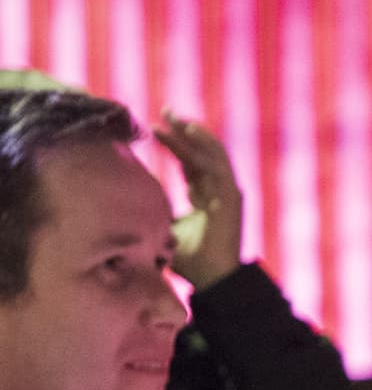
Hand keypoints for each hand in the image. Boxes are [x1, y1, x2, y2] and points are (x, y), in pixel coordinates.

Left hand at [152, 110, 243, 288]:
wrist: (212, 278)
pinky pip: (219, 162)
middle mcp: (218, 193)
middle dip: (182, 132)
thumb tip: (122, 201)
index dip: (174, 146)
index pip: (190, 165)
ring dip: (193, 132)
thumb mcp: (162, 228)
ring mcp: (227, 193)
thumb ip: (151, 211)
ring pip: (211, 153)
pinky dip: (207, 144)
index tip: (153, 129)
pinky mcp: (232, 195)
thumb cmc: (189, 260)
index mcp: (205, 199)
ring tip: (174, 116)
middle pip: (200, 154)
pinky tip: (191, 129)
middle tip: (164, 112)